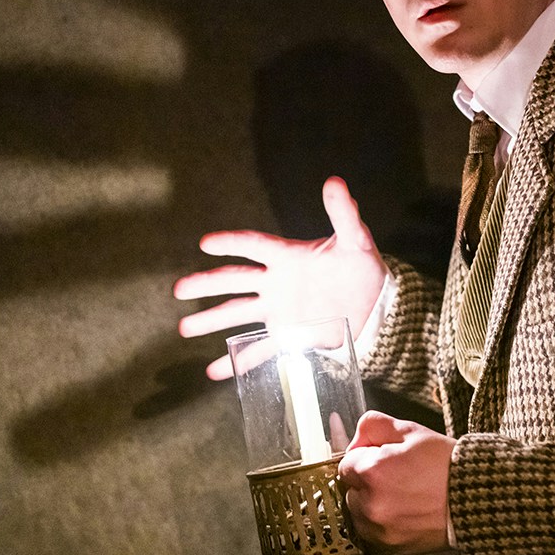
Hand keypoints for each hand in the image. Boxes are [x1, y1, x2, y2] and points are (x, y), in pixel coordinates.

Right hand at [174, 177, 388, 379]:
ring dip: (211, 320)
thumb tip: (336, 182)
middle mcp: (275, 283)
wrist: (375, 304)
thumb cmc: (362, 267)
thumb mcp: (356, 240)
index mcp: (288, 257)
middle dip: (207, 284)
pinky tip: (214, 372)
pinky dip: (237, 362)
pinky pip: (257, 350)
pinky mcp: (287, 336)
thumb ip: (344, 214)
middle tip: (179, 289)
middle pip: (235, 281)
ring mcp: (278, 311)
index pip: (254, 246)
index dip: (232, 243)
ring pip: (238, 314)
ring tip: (184, 328)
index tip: (206, 243)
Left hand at [337, 411, 455, 554]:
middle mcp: (370, 503)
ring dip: (371, 504)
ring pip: (359, 512)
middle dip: (366, 481)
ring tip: (401, 494)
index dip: (365, 458)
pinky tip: (403, 511)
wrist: (473, 499)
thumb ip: (373, 425)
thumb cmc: (445, 464)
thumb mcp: (410, 430)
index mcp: (372, 471)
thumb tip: (356, 440)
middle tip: (396, 476)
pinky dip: (381, 523)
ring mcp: (379, 528)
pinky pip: (372, 532)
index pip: (346, 464)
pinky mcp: (390, 545)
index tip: (383, 459)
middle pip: (350, 489)